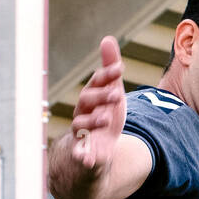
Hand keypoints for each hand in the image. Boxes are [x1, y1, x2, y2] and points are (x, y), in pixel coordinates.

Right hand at [70, 35, 125, 175]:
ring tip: (106, 118)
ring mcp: (81, 133)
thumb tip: (107, 39)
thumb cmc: (103, 117)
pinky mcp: (83, 153)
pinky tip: (87, 159)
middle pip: (86, 100)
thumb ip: (110, 71)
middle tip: (117, 93)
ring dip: (92, 121)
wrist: (97, 151)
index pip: (96, 82)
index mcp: (91, 97)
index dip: (107, 75)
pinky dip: (82, 156)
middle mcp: (82, 113)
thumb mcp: (111, 94)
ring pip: (80, 125)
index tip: (120, 68)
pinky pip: (79, 154)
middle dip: (101, 96)